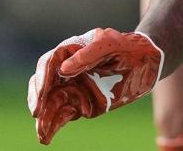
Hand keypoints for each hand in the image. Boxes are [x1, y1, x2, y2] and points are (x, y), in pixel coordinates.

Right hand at [26, 27, 162, 144]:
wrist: (146, 63)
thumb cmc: (127, 47)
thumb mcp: (109, 45)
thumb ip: (87, 55)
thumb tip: (63, 69)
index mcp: (71, 51)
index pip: (50, 62)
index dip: (44, 76)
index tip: (43, 91)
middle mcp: (68, 70)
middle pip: (44, 82)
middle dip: (37, 97)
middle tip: (36, 111)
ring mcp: (73, 87)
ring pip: (50, 102)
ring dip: (43, 116)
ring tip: (41, 131)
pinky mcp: (80, 104)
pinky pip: (62, 115)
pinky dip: (53, 125)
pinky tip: (46, 136)